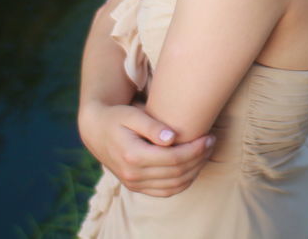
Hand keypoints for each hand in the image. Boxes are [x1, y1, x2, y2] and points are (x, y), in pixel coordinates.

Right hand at [79, 99, 216, 196]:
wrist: (96, 131)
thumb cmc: (116, 117)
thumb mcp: (131, 114)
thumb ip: (151, 125)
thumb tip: (172, 137)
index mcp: (132, 156)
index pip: (174, 159)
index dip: (195, 150)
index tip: (208, 137)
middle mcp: (133, 174)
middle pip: (177, 173)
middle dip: (199, 158)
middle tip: (211, 142)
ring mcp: (134, 184)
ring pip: (174, 185)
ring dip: (195, 171)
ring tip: (205, 153)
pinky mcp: (137, 187)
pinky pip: (166, 192)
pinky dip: (183, 182)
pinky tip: (193, 167)